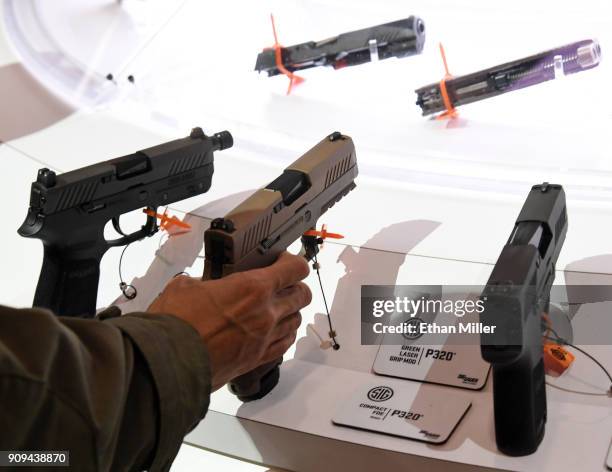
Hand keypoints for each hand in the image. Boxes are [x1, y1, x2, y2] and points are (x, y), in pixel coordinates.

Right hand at [148, 252, 311, 390]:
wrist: (167, 365)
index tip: (283, 261)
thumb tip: (202, 285)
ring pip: (296, 320)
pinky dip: (283, 334)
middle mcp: (267, 313)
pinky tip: (271, 330)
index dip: (294, 261)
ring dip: (289, 311)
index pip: (296, 268)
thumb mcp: (185, 287)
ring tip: (274, 307)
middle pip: (303, 294)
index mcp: (253, 288)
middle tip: (280, 284)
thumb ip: (203, 282)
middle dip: (295, 286)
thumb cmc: (175, 325)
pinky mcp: (258, 360)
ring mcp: (265, 338)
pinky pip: (285, 343)